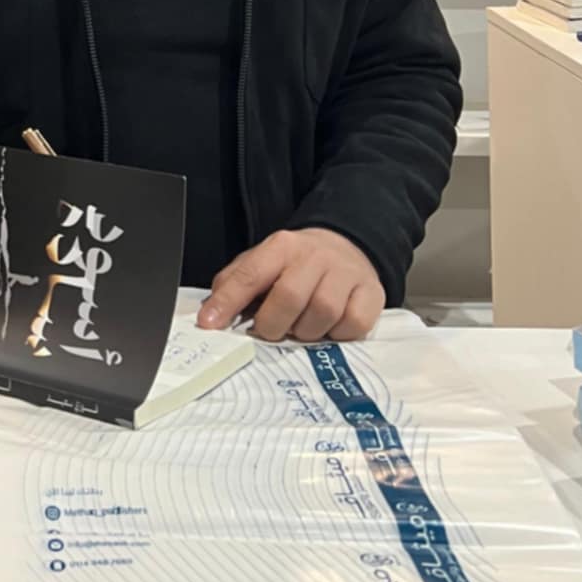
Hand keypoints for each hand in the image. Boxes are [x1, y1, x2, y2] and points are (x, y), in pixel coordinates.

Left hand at [196, 228, 384, 343]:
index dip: (228, 302)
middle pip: (289, 296)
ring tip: (302, 326)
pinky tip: (330, 327)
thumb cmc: (297, 265)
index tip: (210, 325)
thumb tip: (210, 315)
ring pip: (322, 312)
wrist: (348, 247)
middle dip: (273, 324)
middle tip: (271, 330)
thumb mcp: (263, 263)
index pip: (250, 274)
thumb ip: (235, 285)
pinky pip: (353, 324)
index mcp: (281, 246)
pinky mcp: (371, 293)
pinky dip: (338, 334)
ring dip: (306, 331)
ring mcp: (346, 273)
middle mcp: (314, 255)